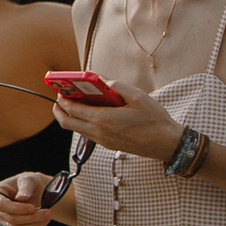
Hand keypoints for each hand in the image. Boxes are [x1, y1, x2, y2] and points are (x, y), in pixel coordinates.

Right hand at [0, 171, 59, 225]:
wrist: (35, 191)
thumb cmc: (29, 183)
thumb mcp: (29, 179)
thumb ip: (25, 187)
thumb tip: (21, 198)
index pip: (1, 205)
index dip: (17, 208)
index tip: (33, 208)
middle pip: (11, 218)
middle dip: (31, 217)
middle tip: (48, 212)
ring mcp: (3, 219)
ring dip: (34, 224)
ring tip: (48, 216)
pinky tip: (43, 220)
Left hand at [55, 83, 181, 161]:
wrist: (166, 143)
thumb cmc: (155, 120)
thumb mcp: (139, 97)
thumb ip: (118, 86)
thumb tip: (103, 81)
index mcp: (103, 119)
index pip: (72, 109)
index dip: (63, 99)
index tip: (60, 90)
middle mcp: (98, 132)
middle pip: (67, 122)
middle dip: (59, 110)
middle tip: (60, 98)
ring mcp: (102, 140)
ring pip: (76, 129)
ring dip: (70, 117)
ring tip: (74, 104)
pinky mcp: (107, 144)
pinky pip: (87, 134)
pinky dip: (82, 123)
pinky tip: (91, 113)